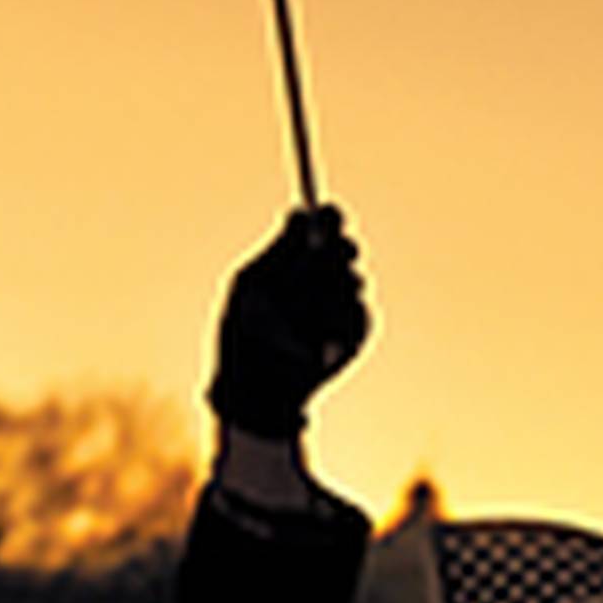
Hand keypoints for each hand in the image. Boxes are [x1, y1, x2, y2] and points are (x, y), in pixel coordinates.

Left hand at [209, 205, 372, 436]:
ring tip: (297, 322)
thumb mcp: (249, 286)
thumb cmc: (242, 334)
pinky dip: (338, 324)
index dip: (330, 219)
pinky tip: (316, 340)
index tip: (327, 218)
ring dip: (328, 295)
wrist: (258, 389)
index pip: (324, 226)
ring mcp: (344, 304)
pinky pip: (360, 315)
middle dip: (336, 253)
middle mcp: (324, 278)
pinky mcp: (359, 332)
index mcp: (297, 260)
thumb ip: (278, 251)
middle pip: (345, 248)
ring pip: (354, 280)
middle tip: (324, 260)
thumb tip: (299, 213)